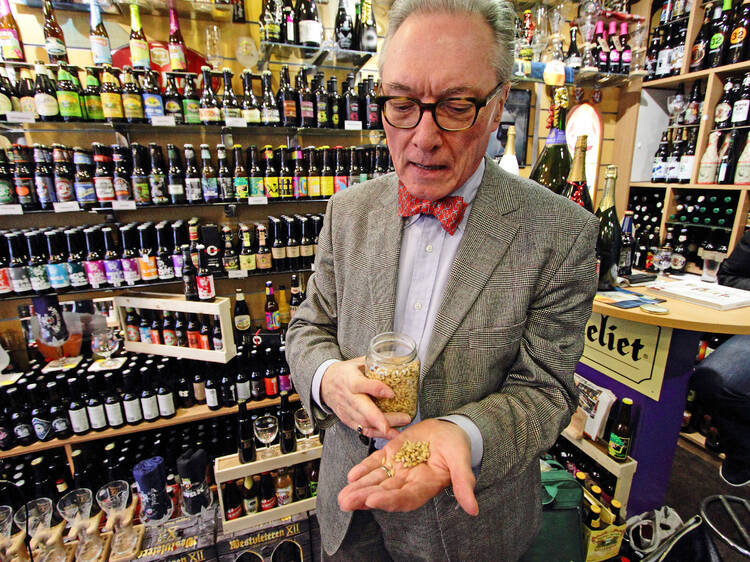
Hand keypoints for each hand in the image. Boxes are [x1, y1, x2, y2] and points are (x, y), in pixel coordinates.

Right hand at [321, 356, 410, 439]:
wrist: (324, 383)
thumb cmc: (345, 372)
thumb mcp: (357, 362)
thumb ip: (375, 364)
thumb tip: (397, 362)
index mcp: (349, 378)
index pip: (360, 385)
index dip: (376, 389)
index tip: (391, 393)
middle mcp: (347, 395)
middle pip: (362, 408)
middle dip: (380, 417)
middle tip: (401, 419)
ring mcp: (346, 409)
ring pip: (364, 422)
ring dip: (383, 427)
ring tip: (400, 427)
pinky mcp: (346, 420)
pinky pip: (361, 429)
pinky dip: (376, 434)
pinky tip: (389, 434)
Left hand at [338, 419, 478, 515]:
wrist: (449, 429)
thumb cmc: (457, 446)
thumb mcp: (461, 461)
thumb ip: (464, 483)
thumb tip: (473, 509)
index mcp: (425, 486)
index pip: (405, 497)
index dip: (389, 500)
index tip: (373, 500)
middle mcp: (409, 481)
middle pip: (385, 492)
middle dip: (365, 497)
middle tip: (346, 502)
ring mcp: (399, 468)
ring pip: (376, 481)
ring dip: (359, 488)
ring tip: (343, 496)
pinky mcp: (392, 453)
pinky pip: (376, 463)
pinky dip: (364, 469)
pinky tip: (351, 476)